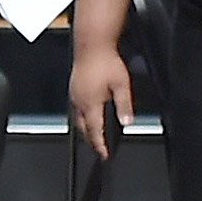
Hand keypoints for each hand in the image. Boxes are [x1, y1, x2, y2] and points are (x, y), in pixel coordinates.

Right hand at [69, 41, 136, 158]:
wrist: (92, 45)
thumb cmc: (106, 62)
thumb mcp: (122, 84)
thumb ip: (125, 105)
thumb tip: (128, 122)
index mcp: (91, 104)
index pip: (95, 131)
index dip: (100, 145)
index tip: (105, 155)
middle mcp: (79, 102)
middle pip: (84, 129)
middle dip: (92, 140)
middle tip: (101, 148)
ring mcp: (74, 95)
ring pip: (78, 119)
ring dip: (86, 129)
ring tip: (95, 136)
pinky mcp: (73, 88)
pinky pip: (76, 109)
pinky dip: (82, 118)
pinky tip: (89, 116)